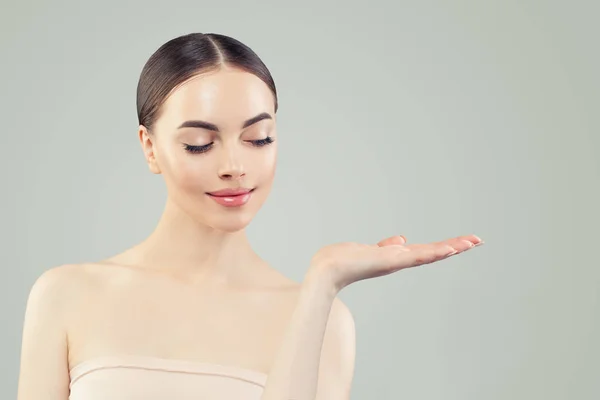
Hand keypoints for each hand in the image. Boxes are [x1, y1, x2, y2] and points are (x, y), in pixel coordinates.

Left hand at [307, 234, 482, 291]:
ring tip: (472, 242)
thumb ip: (386, 246)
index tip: (463, 242)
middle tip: (479, 240)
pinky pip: (416, 256)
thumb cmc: (343, 261)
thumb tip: (401, 239)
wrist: (326, 270)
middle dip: (456, 247)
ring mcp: (396, 262)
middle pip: (432, 253)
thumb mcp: (369, 249)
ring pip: (429, 254)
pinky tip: (449, 249)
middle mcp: (398, 261)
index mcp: (395, 258)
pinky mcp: (389, 261)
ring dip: (451, 248)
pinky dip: (434, 253)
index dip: (444, 247)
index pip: (425, 251)